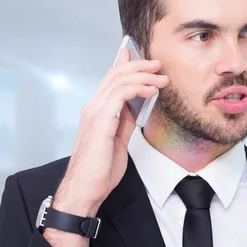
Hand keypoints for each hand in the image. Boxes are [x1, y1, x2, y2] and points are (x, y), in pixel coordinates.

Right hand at [53, 48, 168, 215]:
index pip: (109, 80)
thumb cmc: (99, 170)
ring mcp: (94, 112)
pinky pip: (120, 94)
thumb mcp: (117, 140)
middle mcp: (92, 107)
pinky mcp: (101, 120)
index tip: (140, 57)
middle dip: (139, 66)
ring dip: (143, 76)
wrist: (85, 188)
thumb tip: (137, 106)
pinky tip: (151, 90)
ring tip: (161, 78)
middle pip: (115, 74)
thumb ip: (124, 121)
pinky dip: (138, 88)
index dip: (124, 65)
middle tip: (158, 65)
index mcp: (94, 111)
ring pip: (119, 80)